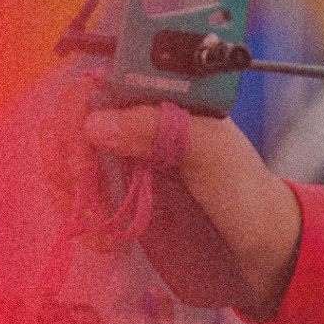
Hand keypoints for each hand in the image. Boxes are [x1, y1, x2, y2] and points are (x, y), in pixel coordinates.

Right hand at [42, 75, 302, 310]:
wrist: (258, 242)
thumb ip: (163, 130)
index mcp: (166, 96)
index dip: (81, 108)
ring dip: (69, 184)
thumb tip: (97, 123)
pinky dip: (74, 204)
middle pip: (73, 115)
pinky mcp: (116, 186)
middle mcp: (139, 119)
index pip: (101, 81)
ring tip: (99, 218)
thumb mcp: (213, 153)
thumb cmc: (244, 190)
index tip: (84, 144)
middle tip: (83, 188)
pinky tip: (98, 228)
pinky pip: (75, 184)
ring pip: (66, 150)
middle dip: (70, 152)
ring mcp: (124, 153)